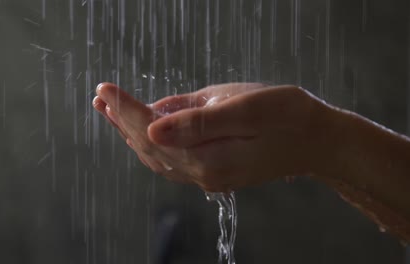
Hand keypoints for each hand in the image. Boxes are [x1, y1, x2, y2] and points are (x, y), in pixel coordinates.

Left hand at [93, 82, 326, 191]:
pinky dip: (152, 142)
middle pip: (149, 146)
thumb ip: (198, 122)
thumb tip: (153, 128)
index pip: (153, 131)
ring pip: (157, 155)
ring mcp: (208, 175)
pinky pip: (172, 159)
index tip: (105, 89)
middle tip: (101, 96)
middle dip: (122, 119)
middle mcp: (203, 173)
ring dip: (132, 132)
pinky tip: (144, 129)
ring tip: (111, 110)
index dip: (126, 109)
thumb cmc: (288, 117)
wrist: (317, 141)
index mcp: (208, 157)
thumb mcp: (246, 110)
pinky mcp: (215, 170)